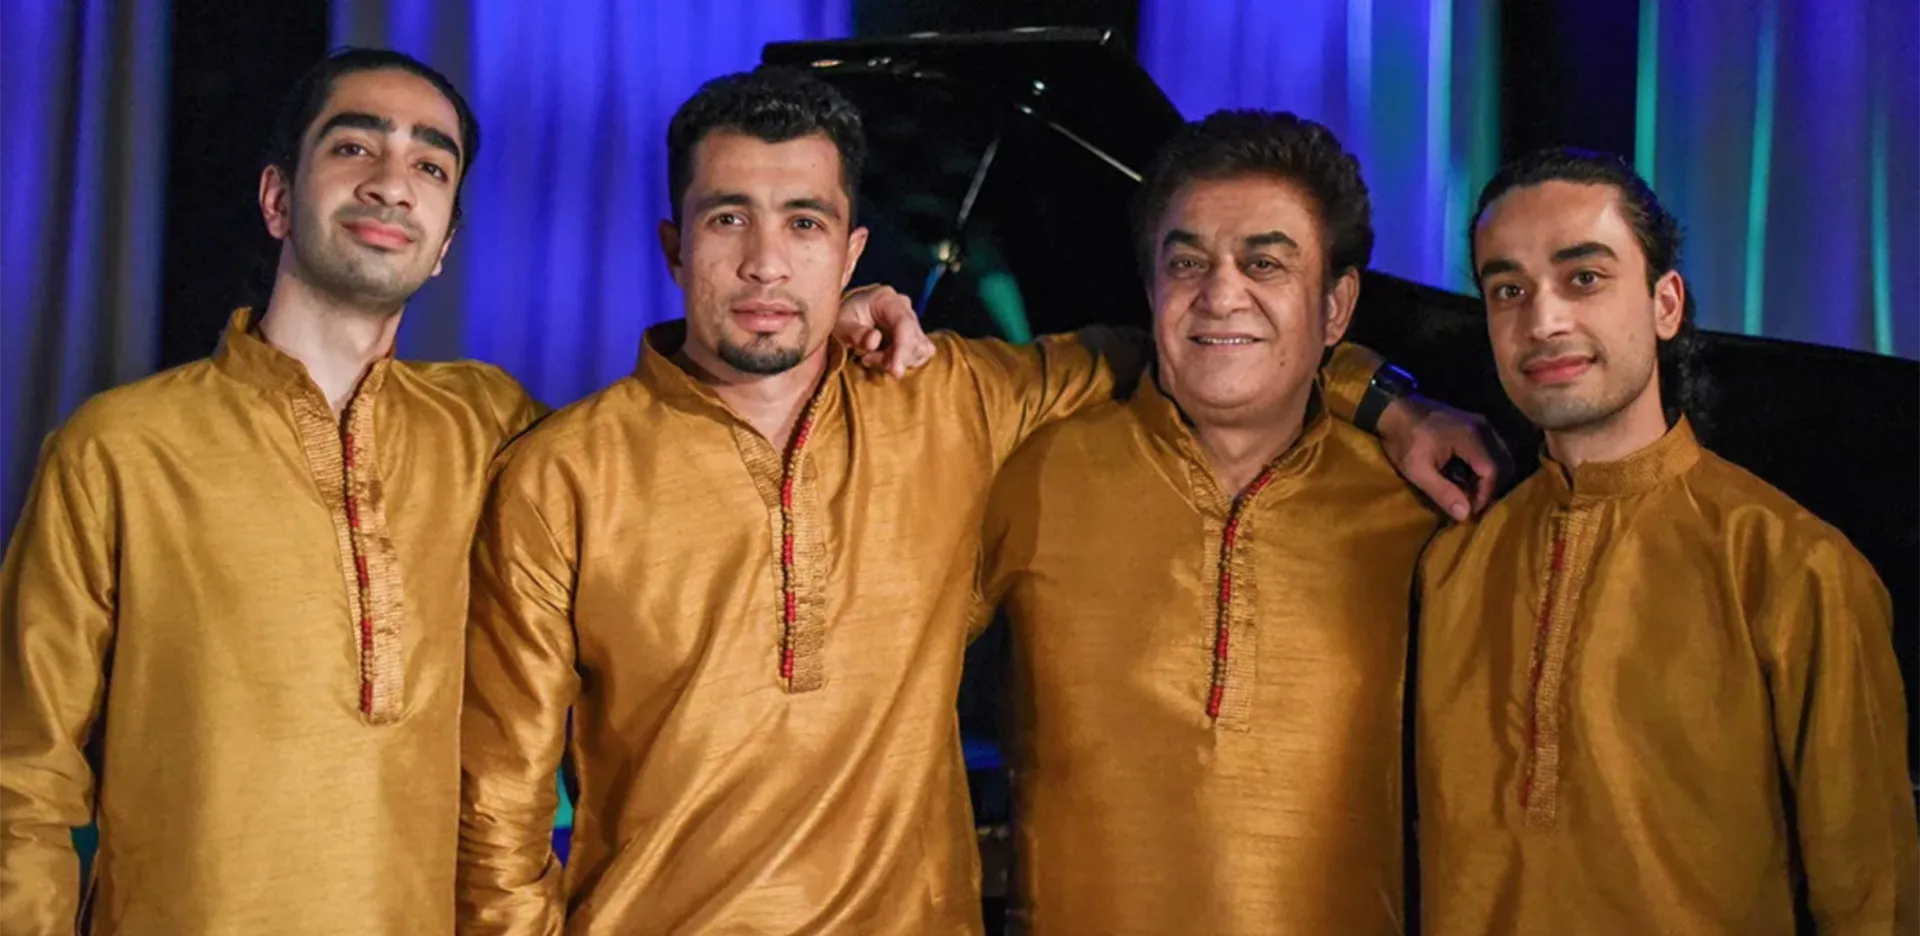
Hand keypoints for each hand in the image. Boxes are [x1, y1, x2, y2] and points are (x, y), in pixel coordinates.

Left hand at [835, 284, 936, 377]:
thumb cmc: (843, 320)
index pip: (904, 324)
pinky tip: (884, 359)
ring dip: (898, 360)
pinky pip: (921, 353)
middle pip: (915, 339)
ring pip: (920, 349)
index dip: (902, 349)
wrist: (847, 317)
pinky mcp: (916, 335)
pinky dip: (905, 361)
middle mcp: (905, 307)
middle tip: (866, 360)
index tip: (895, 371)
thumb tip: (875, 341)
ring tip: (871, 358)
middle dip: (895, 358)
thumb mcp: (840, 326)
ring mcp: (913, 320)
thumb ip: (855, 333)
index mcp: (887, 299)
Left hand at [1376, 395, 1511, 521]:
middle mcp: (1483, 428)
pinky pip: (1492, 450)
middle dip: (1491, 488)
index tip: (1471, 511)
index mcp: (1471, 437)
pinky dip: (1485, 467)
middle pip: (1503, 464)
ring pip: (1500, 457)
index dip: (1485, 495)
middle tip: (1474, 504)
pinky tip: (1468, 478)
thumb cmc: (1403, 439)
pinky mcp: (1476, 425)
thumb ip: (1443, 492)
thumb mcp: (1417, 470)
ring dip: (1489, 478)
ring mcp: (1481, 424)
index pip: (1493, 472)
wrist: (1394, 409)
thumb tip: (1465, 515)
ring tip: (1470, 493)